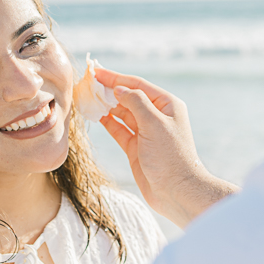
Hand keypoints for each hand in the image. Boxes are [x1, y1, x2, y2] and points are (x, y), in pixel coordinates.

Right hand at [96, 67, 238, 227]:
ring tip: (87, 97)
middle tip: (87, 84)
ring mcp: (145, 132)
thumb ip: (136, 102)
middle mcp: (156, 115)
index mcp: (166, 104)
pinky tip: (95, 115)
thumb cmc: (170, 156)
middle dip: (109, 90)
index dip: (116, 78)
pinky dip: (107, 121)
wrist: (176, 192)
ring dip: (106, 105)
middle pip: (128, 97)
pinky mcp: (136, 147)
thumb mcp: (154, 123)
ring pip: (122, 112)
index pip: (137, 85)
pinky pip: (119, 129)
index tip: (96, 72)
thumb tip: (118, 89)